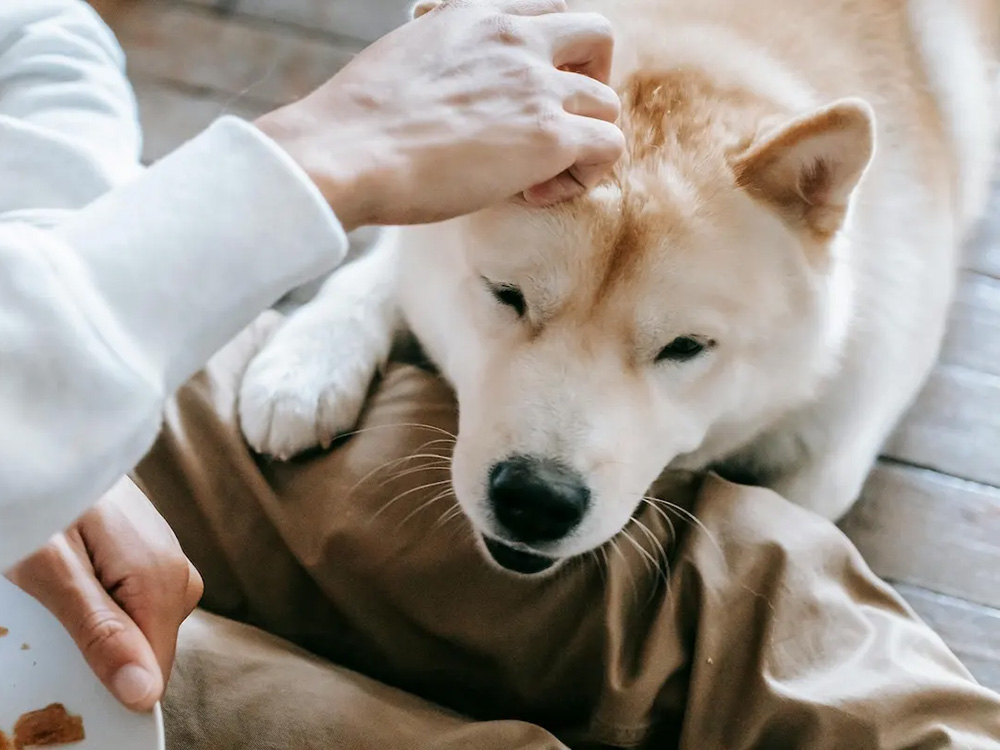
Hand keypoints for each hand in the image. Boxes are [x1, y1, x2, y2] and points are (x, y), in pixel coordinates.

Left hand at [5, 477, 202, 710]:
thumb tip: (146, 695)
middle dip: (98, 648)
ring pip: (139, 628)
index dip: (106, 681)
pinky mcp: (156, 555)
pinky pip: (134, 602)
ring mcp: (171, 561)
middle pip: (146, 650)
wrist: (46, 440)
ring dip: (96, 623)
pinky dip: (101, 602)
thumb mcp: (52, 571)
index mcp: (163, 579)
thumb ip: (102, 632)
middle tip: (46, 607)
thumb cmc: (43, 497)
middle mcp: (180, 572)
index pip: (153, 672)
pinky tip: (73, 574)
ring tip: (56, 582)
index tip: (62, 656)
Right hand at [257, 0, 623, 228]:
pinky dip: (583, 176)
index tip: (522, 97)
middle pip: (596, 37)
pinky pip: (608, 147)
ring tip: (535, 176)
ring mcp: (537, 85)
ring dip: (583, 140)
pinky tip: (534, 194)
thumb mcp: (403, 61)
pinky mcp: (550, 136)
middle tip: (554, 126)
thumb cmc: (355, 125)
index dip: (551, 55)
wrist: (345, 152)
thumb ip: (446, 64)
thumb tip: (450, 102)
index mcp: (475, 14)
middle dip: (588, 82)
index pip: (547, 12)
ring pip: (608, 102)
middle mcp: (515, 38)